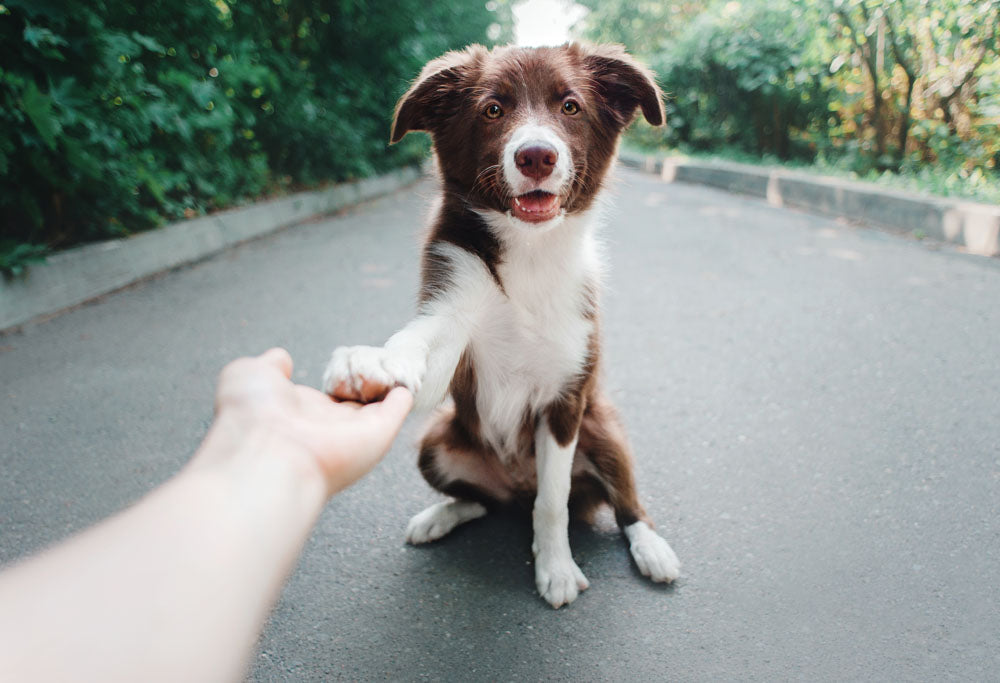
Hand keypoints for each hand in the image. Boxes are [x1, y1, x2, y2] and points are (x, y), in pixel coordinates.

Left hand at [201, 348, 412, 495]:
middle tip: (375, 363)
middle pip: (355, 401)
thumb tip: (281, 358)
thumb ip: (269, 366)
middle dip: (365, 381)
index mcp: (299, 413)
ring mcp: (354, 432)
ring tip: (397, 362)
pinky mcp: (378, 434)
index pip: (324, 396)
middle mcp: (327, 425)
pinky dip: (404, 394)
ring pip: (377, 404)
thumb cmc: (252, 417)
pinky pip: (397, 410)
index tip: (347, 362)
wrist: (266, 453)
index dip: (336, 378)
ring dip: (386, 383)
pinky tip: (408, 381)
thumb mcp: (248, 376)